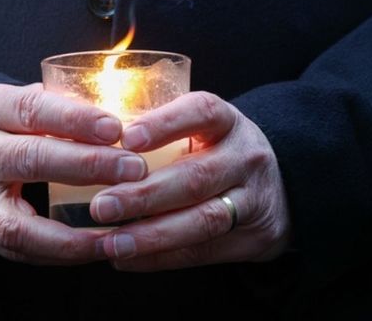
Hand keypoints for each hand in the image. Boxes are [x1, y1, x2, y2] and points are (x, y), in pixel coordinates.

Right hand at [0, 83, 146, 264]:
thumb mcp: (13, 103)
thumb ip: (58, 105)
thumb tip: (121, 110)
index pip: (32, 110)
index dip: (75, 119)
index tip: (116, 128)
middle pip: (31, 160)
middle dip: (87, 166)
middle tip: (134, 169)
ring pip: (20, 225)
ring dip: (74, 235)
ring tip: (119, 235)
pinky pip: (23, 252)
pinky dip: (64, 256)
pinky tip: (100, 249)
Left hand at [90, 91, 289, 270]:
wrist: (281, 188)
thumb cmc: (217, 153)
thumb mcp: (202, 131)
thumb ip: (161, 133)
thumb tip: (90, 143)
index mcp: (227, 122)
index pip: (201, 112)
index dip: (164, 124)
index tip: (126, 139)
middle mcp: (245, 157)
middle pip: (196, 177)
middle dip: (145, 195)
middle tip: (102, 206)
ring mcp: (254, 200)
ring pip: (203, 220)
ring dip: (152, 235)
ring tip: (113, 242)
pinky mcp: (253, 239)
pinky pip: (204, 252)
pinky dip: (161, 258)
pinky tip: (127, 259)